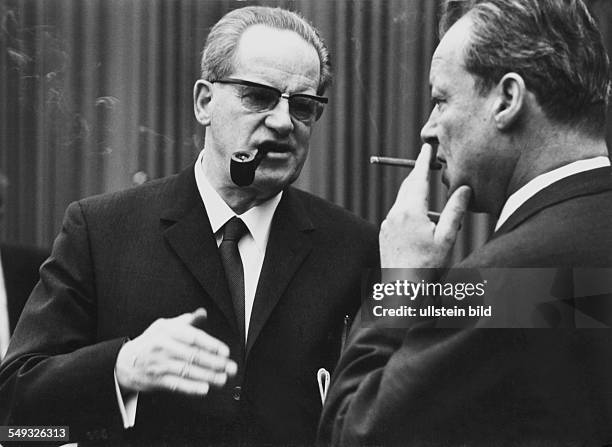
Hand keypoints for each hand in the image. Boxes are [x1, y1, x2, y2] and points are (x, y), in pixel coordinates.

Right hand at [115, 308, 237, 395]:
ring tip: (222, 379)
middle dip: (214, 363)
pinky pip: (176, 385)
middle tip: (230, 367)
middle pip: (193, 355)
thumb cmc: (150, 341)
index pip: (193, 337)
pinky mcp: (157, 380)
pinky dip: (191, 388)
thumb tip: (203, 313)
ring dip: (207, 376)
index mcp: (168, 331)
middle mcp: (164, 347)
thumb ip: (186, 321)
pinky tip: (204, 389)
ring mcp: (160, 364)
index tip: (225, 352)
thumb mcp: (164, 326)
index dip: (211, 345)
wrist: (124, 361)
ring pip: (187, 371)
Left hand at [380, 144, 470, 267]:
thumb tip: (464, 189)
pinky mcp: (384, 233)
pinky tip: (420, 221)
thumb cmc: (427, 266)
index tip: (427, 147)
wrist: (402, 290)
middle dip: (418, 174)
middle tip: (428, 163)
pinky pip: (397, 214)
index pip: (418, 178)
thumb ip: (455, 211)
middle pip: (407, 186)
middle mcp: (395, 214)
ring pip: (402, 201)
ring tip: (429, 195)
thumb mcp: (446, 238)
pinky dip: (408, 209)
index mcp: (410, 211)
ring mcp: (387, 224)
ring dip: (415, 194)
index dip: (423, 161)